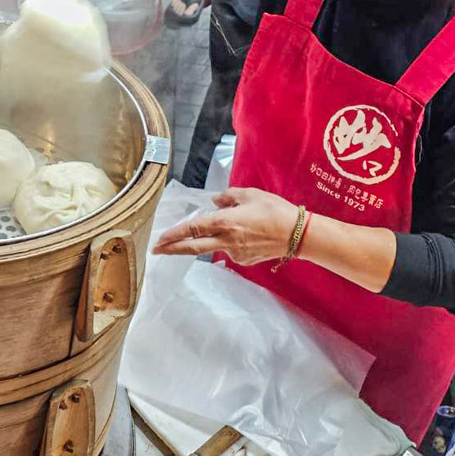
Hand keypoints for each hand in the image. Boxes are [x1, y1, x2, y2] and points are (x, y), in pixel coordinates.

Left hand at [153, 187, 299, 263]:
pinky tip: (243, 236)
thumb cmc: (275, 210)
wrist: (298, 235)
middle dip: (172, 249)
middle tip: (156, 250)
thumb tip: (215, 201)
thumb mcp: (250, 194)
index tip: (159, 239)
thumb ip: (228, 196)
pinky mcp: (244, 261)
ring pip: (212, 248)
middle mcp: (226, 240)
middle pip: (192, 248)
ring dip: (204, 242)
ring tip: (211, 232)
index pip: (192, 230)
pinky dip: (228, 243)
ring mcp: (235, 253)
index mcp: (224, 222)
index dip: (174, 235)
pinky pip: (229, 251)